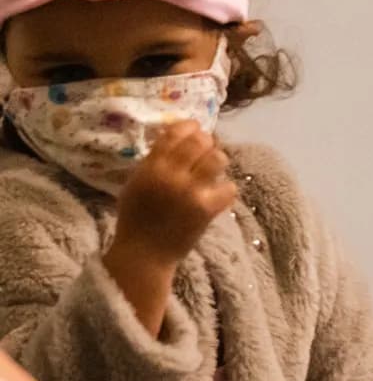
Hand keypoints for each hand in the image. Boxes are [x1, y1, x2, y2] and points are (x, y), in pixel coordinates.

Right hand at [110, 121, 236, 265]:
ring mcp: (191, 192)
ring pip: (218, 159)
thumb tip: (176, 138)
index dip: (188, 126)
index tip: (195, 127)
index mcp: (150, 167)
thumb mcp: (136, 183)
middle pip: (200, 142)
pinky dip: (226, 189)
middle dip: (207, 141)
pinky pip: (229, 187)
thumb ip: (154, 161)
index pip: (174, 134)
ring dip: (218, 161)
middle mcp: (171, 176)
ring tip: (213, 169)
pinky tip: (218, 193)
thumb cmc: (136, 218)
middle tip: (207, 147)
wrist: (144, 254)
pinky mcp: (207, 209)